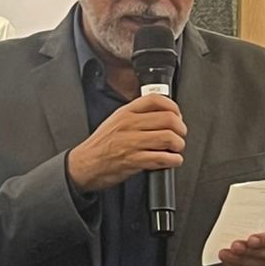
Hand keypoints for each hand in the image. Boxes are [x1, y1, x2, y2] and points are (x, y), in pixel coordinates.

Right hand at [67, 94, 185, 193]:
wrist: (83, 165)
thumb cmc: (100, 146)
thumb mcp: (114, 122)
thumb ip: (135, 115)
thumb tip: (161, 114)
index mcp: (125, 113)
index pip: (156, 100)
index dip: (173, 107)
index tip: (177, 115)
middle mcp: (129, 125)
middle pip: (168, 119)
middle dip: (180, 129)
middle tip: (180, 135)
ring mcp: (131, 143)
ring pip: (168, 138)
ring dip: (178, 145)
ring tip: (176, 149)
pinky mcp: (134, 161)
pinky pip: (162, 158)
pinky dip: (173, 160)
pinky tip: (171, 161)